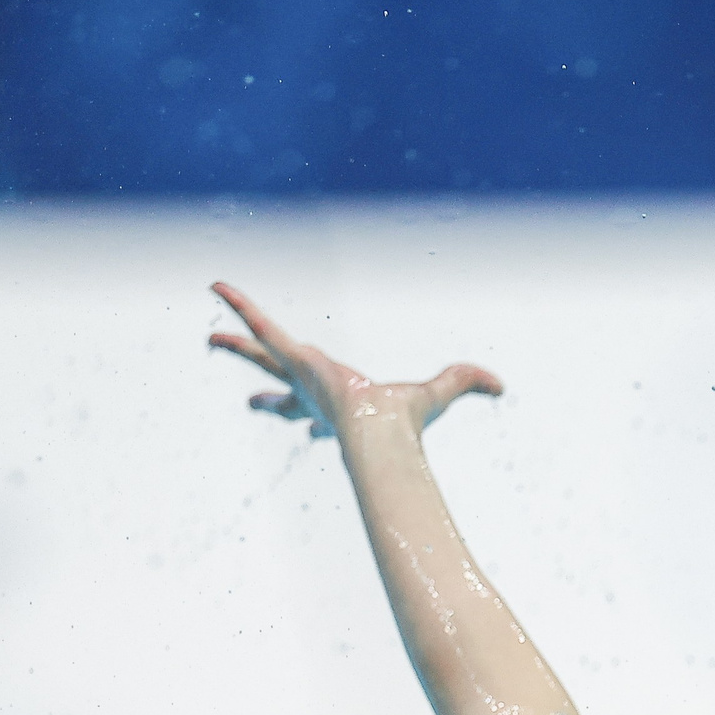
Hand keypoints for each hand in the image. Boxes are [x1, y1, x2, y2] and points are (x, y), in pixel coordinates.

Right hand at [209, 282, 502, 445]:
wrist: (376, 428)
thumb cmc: (404, 421)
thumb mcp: (440, 394)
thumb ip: (467, 384)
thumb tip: (502, 386)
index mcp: (338, 411)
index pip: (318, 419)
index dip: (311, 424)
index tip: (307, 427)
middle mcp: (311, 398)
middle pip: (280, 396)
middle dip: (266, 399)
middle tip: (251, 402)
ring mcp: (297, 377)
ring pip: (261, 357)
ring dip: (237, 346)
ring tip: (212, 341)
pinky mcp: (291, 357)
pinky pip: (260, 325)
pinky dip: (240, 305)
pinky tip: (218, 287)